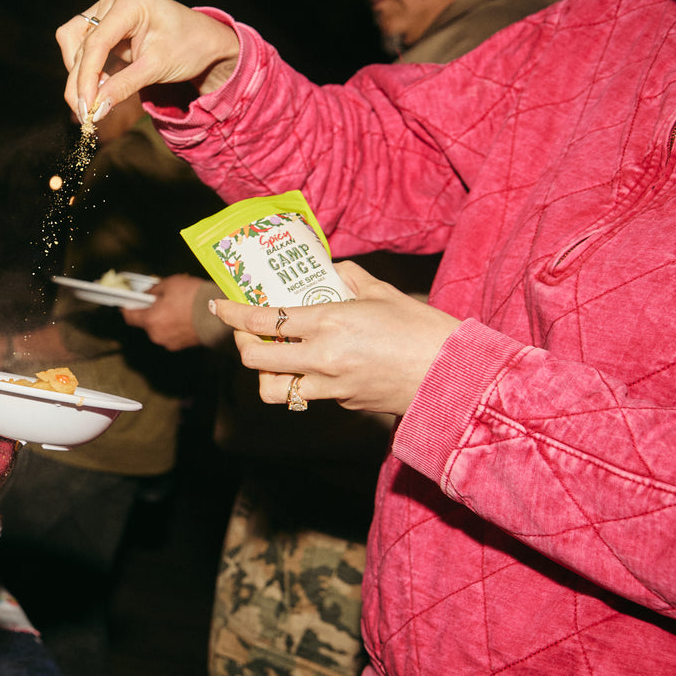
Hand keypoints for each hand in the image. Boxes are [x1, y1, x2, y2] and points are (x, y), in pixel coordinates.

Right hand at [55, 0, 239, 125]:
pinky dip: (87, 68)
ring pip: (74, 42)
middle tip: (87, 113)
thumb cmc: (189, 47)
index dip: (86, 78)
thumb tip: (94, 110)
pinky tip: (102, 86)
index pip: (96, 42)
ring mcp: (107, 7)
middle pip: (81, 43)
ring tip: (98, 97)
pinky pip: (82, 44)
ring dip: (80, 73)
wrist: (204, 41)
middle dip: (80, 80)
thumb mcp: (157, 68)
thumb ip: (123, 87)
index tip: (86, 108)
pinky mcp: (104, 20)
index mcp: (132, 2)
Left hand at [122, 274, 206, 350]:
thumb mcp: (170, 284)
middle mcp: (157, 334)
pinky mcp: (180, 346)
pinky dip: (172, 326)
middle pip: (144, 322)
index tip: (128, 300)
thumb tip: (146, 294)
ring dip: (162, 319)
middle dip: (149, 311)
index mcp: (151, 319)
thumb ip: (152, 290)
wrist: (221, 316)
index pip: (128, 316)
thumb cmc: (196, 299)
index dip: (127, 306)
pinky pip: (170, 334)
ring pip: (158, 328)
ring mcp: (169, 342)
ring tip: (175, 306)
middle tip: (159, 299)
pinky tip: (183, 315)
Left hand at [208, 260, 460, 416]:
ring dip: (265, 374)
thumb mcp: (382, 292)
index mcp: (329, 323)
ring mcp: (331, 387)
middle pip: (256, 361)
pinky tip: (316, 365)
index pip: (263, 321)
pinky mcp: (345, 404)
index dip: (233, 314)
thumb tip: (329, 270)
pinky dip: (304, 380)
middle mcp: (323, 358)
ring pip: (274, 390)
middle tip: (246, 332)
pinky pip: (310, 395)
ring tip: (273, 358)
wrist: (455, 377)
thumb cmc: (422, 329)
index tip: (221, 305)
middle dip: (241, 344)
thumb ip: (349, 277)